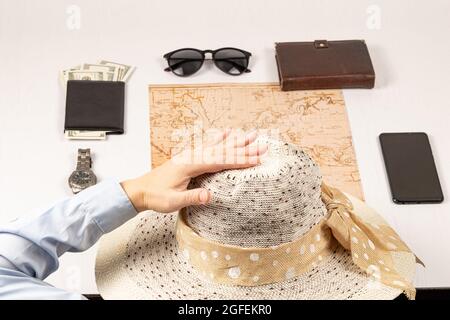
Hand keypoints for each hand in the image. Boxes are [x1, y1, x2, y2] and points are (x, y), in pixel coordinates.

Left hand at [121, 130, 266, 212]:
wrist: (140, 190)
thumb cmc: (156, 196)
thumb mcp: (172, 201)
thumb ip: (191, 197)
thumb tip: (209, 196)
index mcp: (190, 165)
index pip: (220, 161)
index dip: (239, 160)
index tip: (256, 160)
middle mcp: (193, 156)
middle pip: (223, 150)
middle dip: (244, 149)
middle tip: (263, 146)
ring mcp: (192, 154)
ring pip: (218, 145)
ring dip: (236, 141)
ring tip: (252, 134)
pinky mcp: (190, 156)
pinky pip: (208, 145)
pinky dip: (220, 138)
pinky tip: (227, 132)